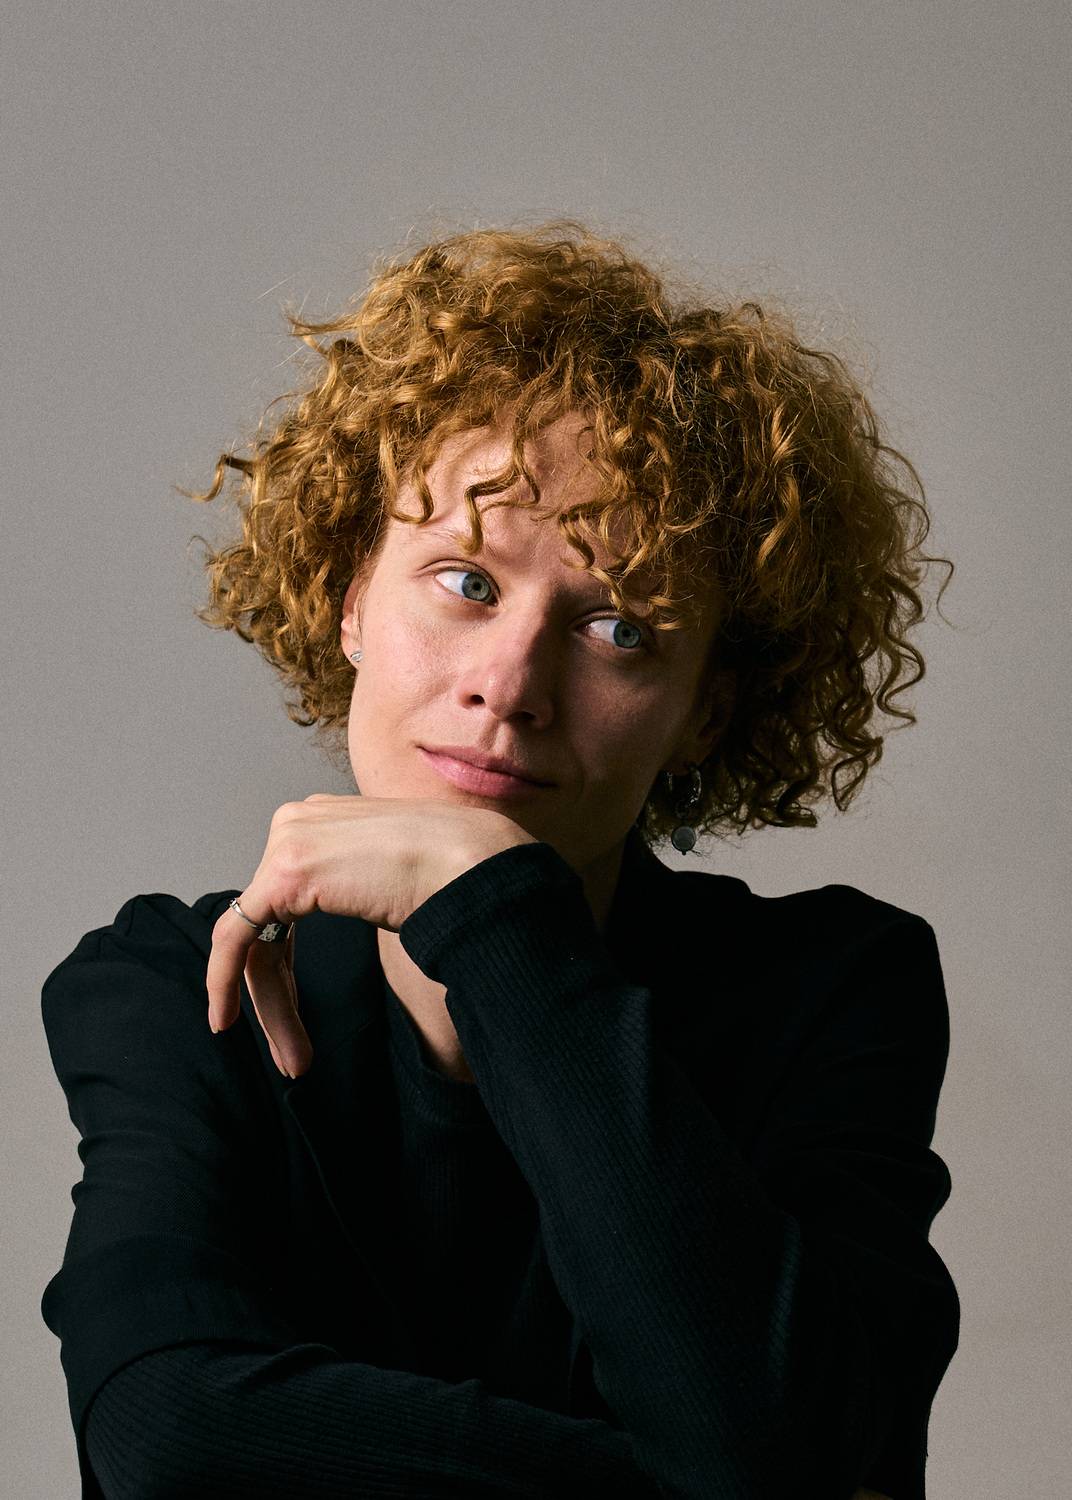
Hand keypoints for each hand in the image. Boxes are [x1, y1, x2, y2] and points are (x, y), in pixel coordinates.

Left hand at [206, 795, 535, 1076]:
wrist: (475, 864)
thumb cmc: (457, 877)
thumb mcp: (395, 881)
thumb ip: (365, 888)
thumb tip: (373, 910)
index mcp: (327, 819)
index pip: (287, 900)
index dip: (285, 961)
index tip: (292, 1015)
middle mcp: (300, 821)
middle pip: (268, 922)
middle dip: (277, 993)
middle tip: (296, 1055)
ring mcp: (289, 841)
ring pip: (254, 937)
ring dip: (271, 1005)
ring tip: (295, 1060)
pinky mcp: (286, 872)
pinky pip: (237, 936)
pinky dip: (224, 980)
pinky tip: (225, 1020)